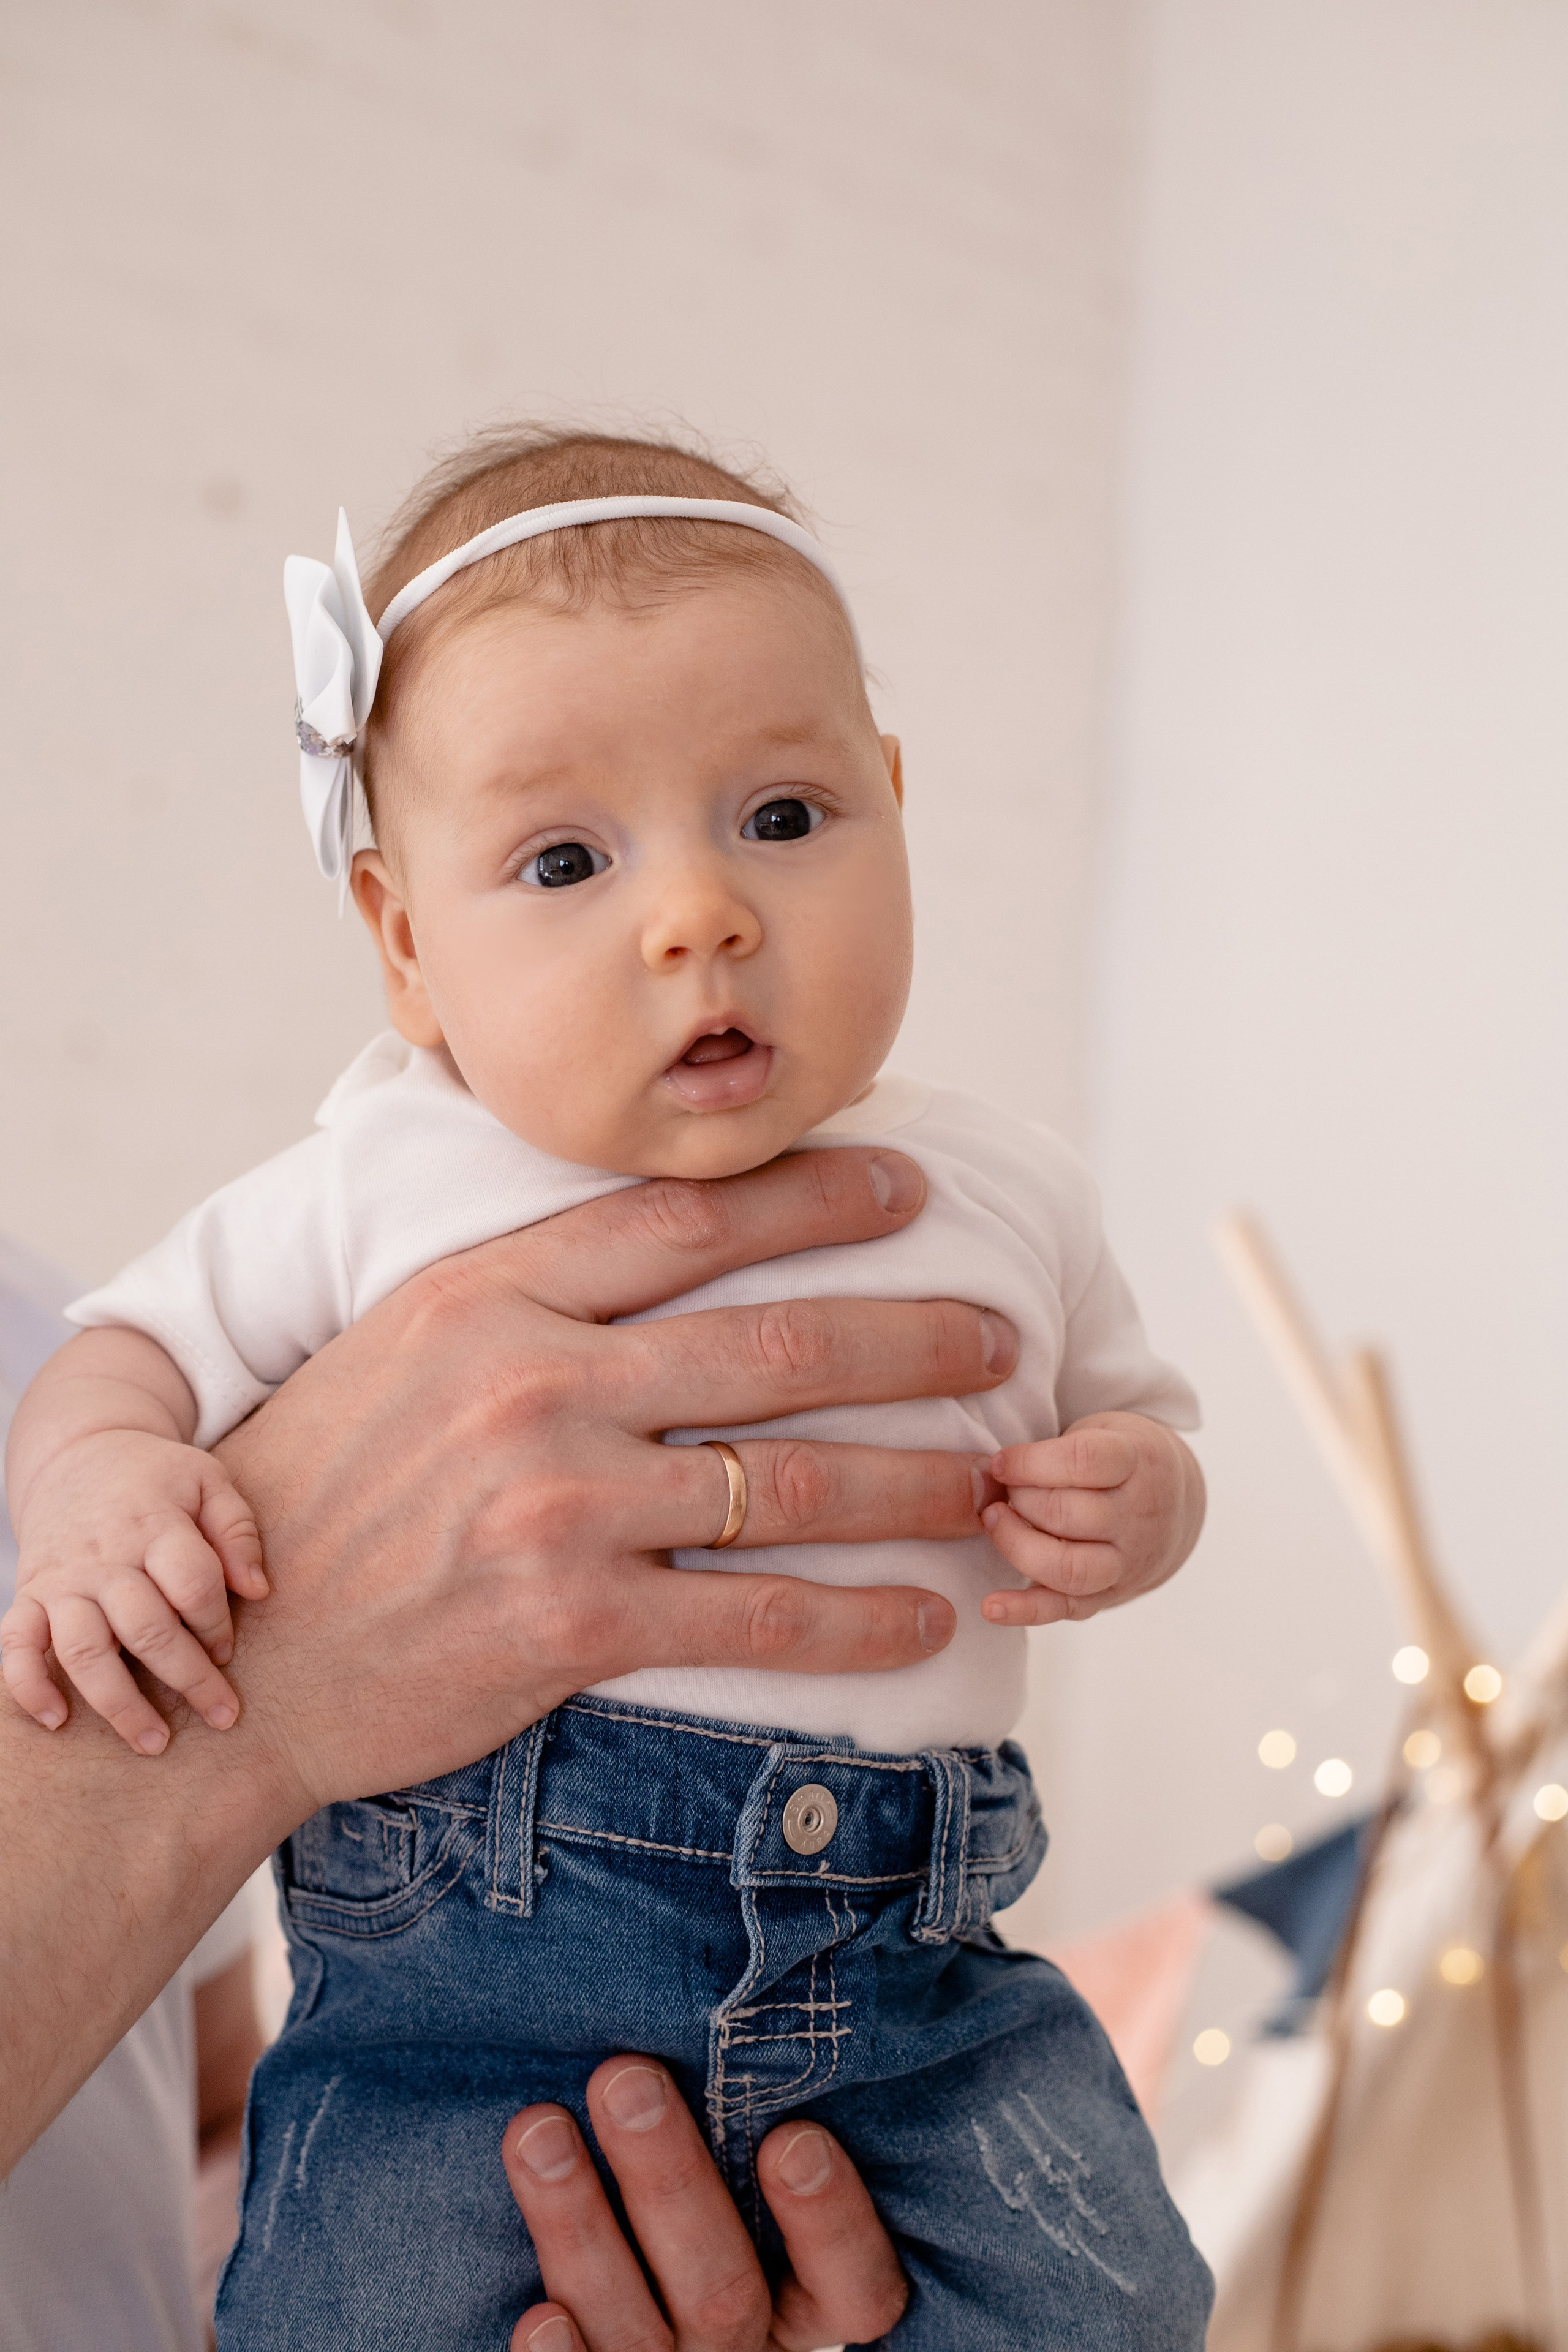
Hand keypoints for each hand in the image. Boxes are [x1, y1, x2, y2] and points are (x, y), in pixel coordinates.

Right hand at [2, 1430, 264, 1751]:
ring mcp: (61, 1580)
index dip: (217, 1623)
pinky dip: (29, 1687)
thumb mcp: (208, 1480)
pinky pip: (16, 1647)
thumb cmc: (158, 1478)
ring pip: (84, 1650)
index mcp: (154, 1523)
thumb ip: (238, 1530)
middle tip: (222, 1715)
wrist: (78, 1455)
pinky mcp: (28, 1595)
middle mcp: (104, 1557)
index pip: (193, 1584)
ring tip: (155, 1743)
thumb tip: (258, 1590)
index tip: (229, 1650)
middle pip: (146, 1628)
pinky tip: (58, 1721)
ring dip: (119, 1703)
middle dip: (189, 1678)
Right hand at [218, 1144, 1015, 1824]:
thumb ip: (516, 1295)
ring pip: (786, 1482)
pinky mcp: (567, 1623)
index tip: (910, 1185)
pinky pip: (752, 1617)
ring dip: (913, 1484)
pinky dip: (854, 1622)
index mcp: (485, 1294)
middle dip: (912, 1338)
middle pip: (773, 1344)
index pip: (683, 1221)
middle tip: (999, 1336)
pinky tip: (922, 1622)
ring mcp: (555, 1504)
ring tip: (993, 1481)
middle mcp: (532, 1381)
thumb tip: (641, 1245)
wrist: (230, 1657)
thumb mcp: (393, 1346)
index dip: (814, 1196)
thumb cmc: (314, 1493)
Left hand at [505, 2057, 905, 2350]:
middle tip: (624, 2078)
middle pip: (723, 2291)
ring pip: (636, 2333)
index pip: (856, 2287)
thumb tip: (765, 1990)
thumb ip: (763, 2123)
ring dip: (581, 2227)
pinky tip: (537, 2314)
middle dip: (669, 2181)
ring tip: (537, 2130)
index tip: (791, 2140)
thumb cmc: (714, 2206)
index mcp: (810, 2307)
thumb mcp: (761, 2187)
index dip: (828, 2221)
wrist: (649, 2309)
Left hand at [979, 1410, 1204, 1624]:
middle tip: (1002, 1491)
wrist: (1178, 1505)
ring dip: (1019, 1547)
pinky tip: (992, 1607)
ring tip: (995, 1522)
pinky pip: (1067, 1608)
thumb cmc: (1120, 1459)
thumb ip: (1060, 1447)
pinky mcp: (1109, 1594)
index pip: (1085, 1462)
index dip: (1031, 1462)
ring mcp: (1126, 1562)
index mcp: (1137, 1461)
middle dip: (1021, 1501)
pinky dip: (1026, 1612)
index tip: (1000, 1462)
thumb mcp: (1103, 1431)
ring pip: (1071, 1569)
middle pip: (1071, 1515)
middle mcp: (1137, 1516)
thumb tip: (991, 1471)